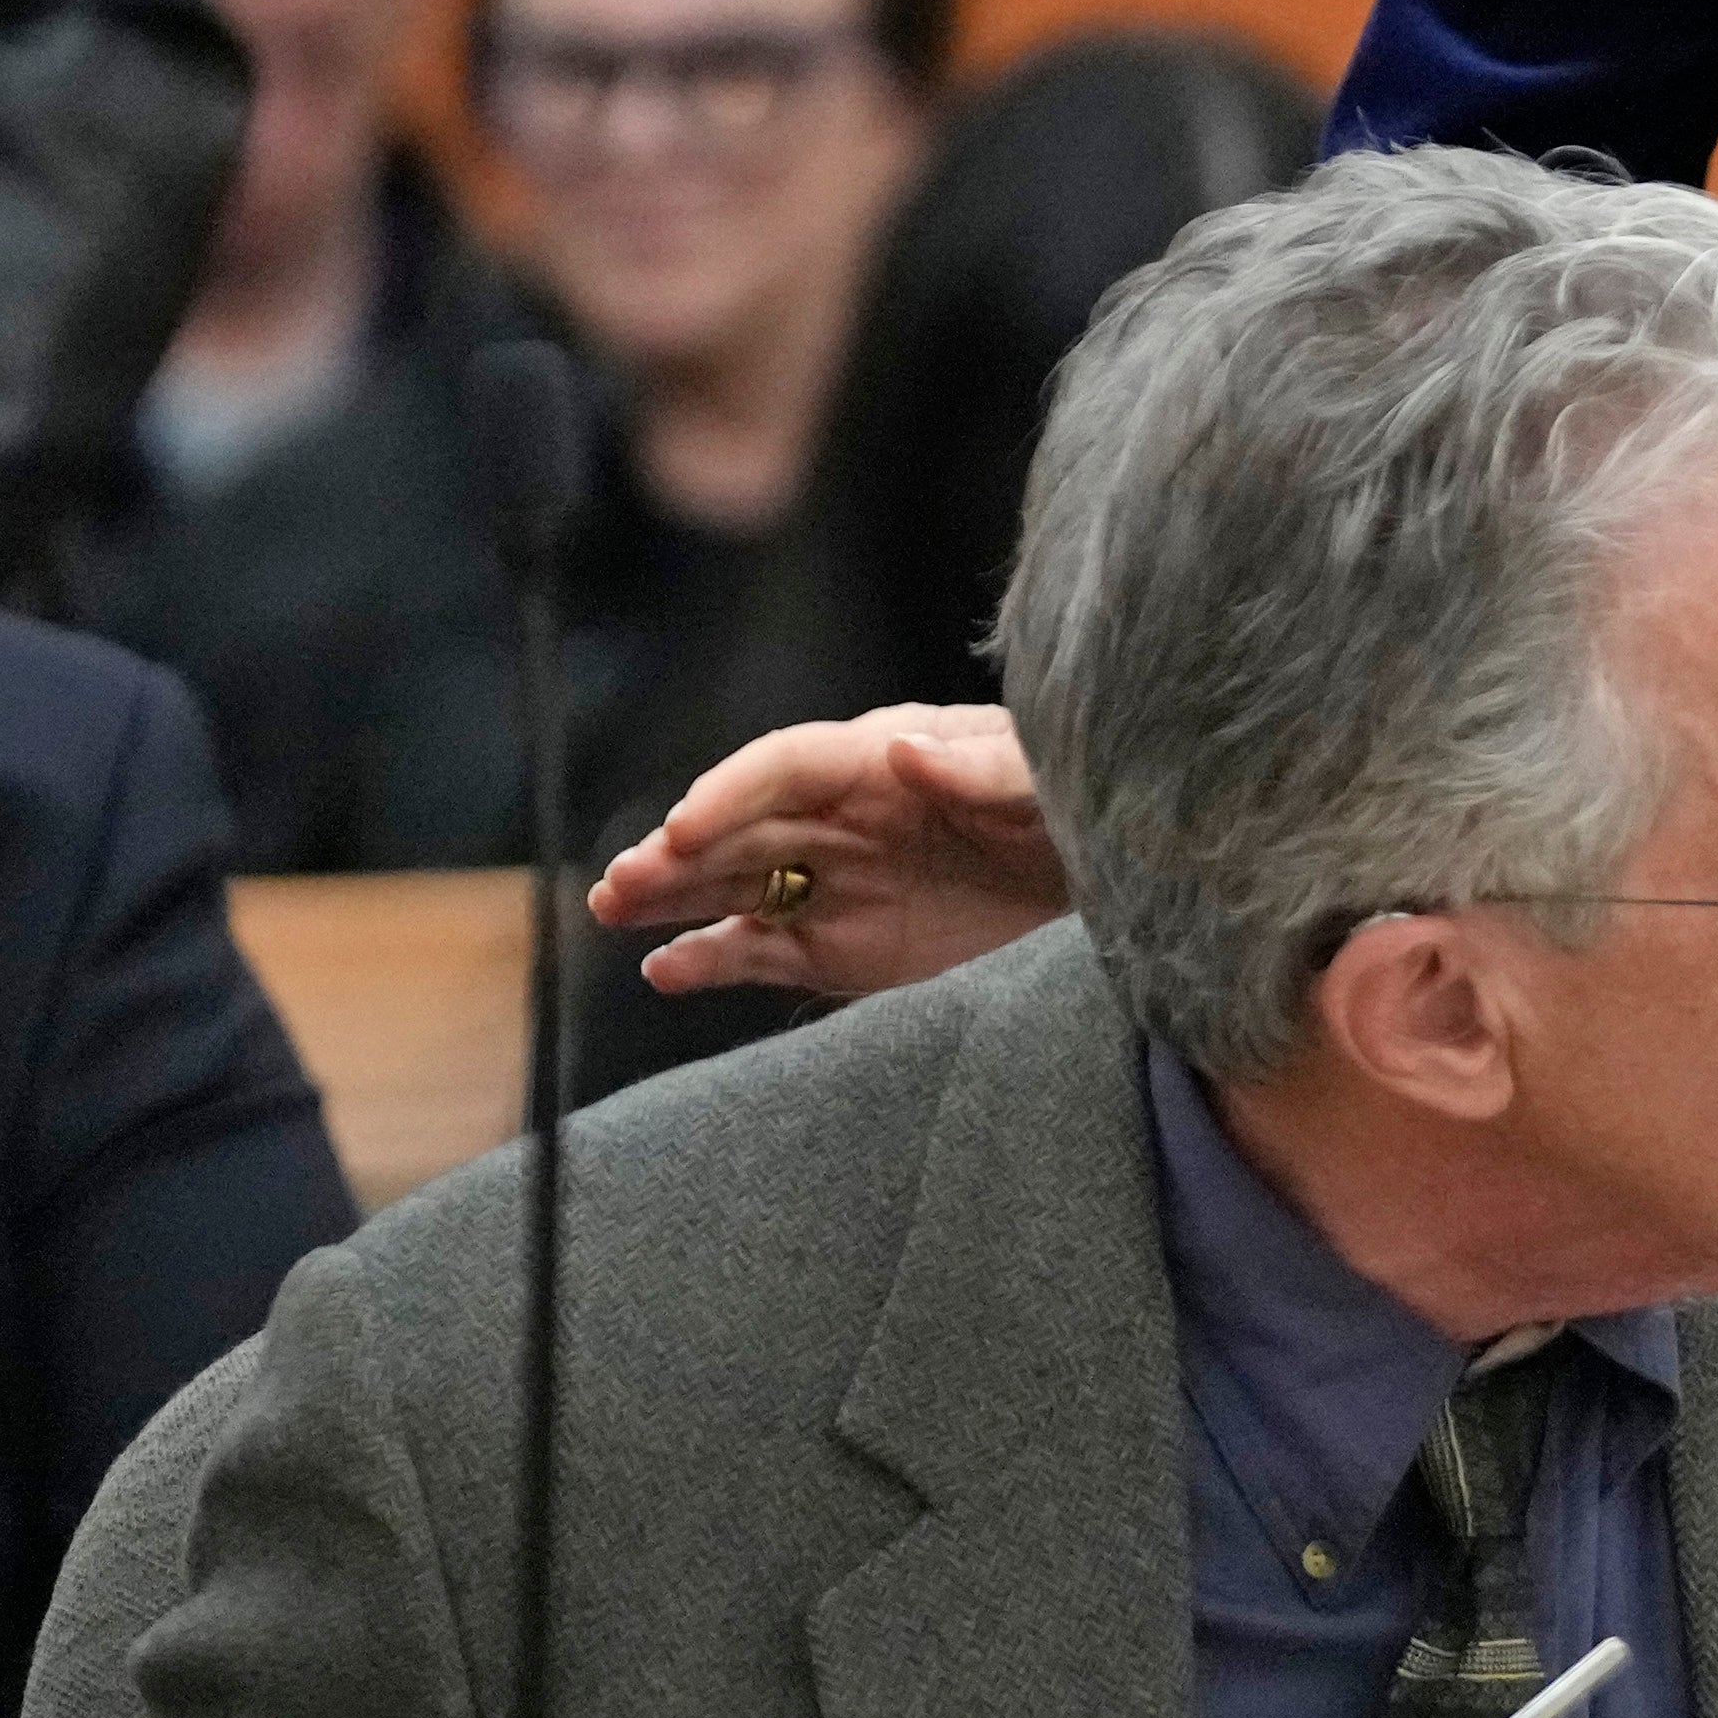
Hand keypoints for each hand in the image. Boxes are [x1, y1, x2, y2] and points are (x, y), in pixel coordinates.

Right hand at [586, 704, 1068, 999]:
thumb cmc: (1070, 805)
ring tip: (613, 909)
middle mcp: (836, 815)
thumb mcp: (1042, 779)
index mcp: (878, 758)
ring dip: (672, 895)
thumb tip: (903, 749)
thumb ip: (981, 768)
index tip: (686, 827)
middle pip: (740, 827)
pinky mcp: (835, 944)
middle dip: (678, 851)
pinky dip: (712, 958)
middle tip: (622, 883)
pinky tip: (667, 968)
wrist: (1103, 879)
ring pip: (731, 883)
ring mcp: (829, 880)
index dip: (730, 792)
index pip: (784, 766)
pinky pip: (762, 948)